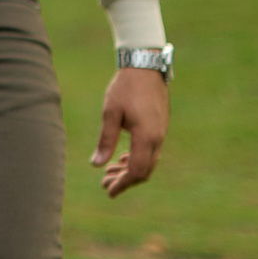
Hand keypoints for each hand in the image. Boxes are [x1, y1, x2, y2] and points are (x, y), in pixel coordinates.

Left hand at [92, 67, 169, 196]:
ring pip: (148, 162)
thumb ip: (105, 140)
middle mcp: (157, 138)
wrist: (145, 67)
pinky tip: (121, 158)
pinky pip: (151, 151)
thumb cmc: (125, 88)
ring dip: (130, 170)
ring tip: (109, 172)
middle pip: (144, 171)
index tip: (108, 191)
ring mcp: (161, 133)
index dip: (122, 183)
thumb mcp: (110, 113)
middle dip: (125, 180)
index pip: (136, 170)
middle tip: (104, 184)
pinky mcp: (160, 128)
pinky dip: (137, 159)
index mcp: (146, 137)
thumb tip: (96, 165)